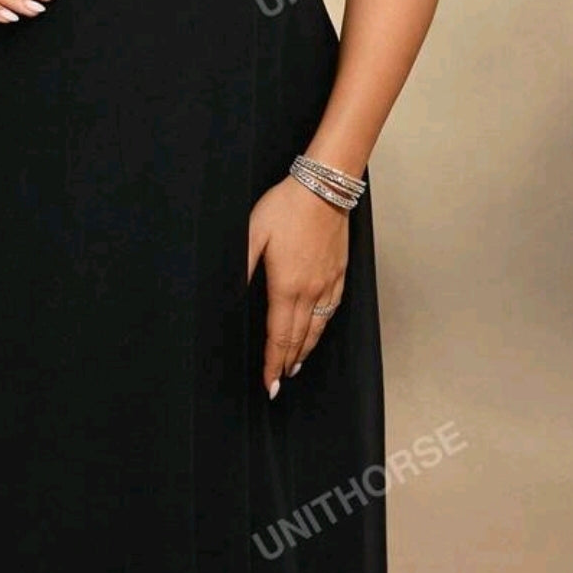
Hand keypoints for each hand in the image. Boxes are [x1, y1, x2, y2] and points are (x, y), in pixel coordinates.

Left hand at [247, 174, 348, 396]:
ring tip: (296, 366)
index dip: (272, 363)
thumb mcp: (253, 232)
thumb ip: (242, 265)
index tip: (268, 385)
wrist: (324, 188)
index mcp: (286, 285)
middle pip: (298, 338)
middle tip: (279, 383)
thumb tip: (232, 296)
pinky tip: (319, 331)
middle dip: (287, 363)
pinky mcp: (339, 272)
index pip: (278, 336)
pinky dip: (324, 328)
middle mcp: (310, 291)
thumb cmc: (285, 207)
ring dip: (305, 350)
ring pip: (317, 328)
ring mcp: (328, 283)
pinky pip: (332, 309)